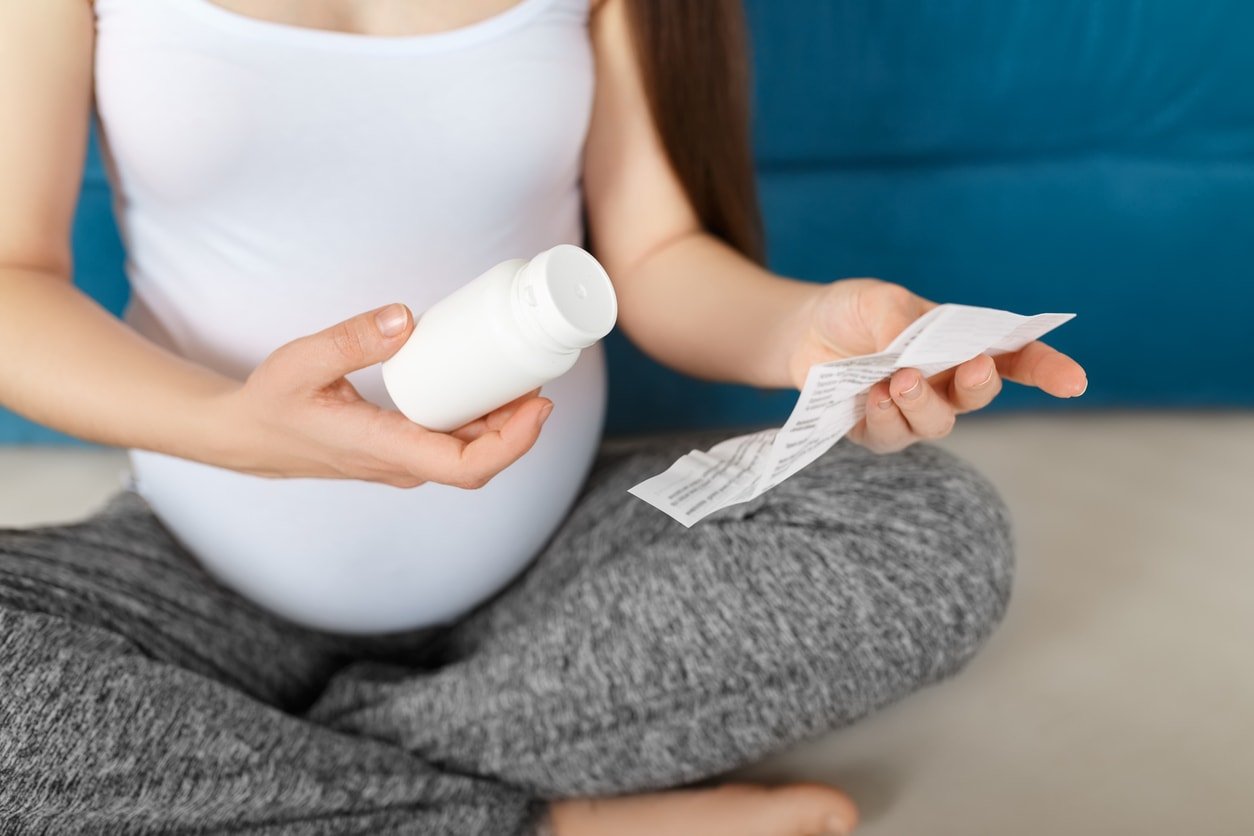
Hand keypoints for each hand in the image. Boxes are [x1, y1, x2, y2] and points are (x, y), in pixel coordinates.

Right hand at [206, 303, 553, 487]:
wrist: (248, 436)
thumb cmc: (272, 403)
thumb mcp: (300, 362)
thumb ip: (351, 340)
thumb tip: (405, 319)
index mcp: (385, 450)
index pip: (465, 467)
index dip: (512, 443)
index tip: (538, 406)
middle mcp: (402, 465)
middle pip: (480, 460)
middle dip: (520, 425)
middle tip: (540, 375)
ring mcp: (404, 462)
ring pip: (469, 453)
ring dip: (504, 422)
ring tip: (523, 375)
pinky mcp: (403, 450)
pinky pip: (454, 443)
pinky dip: (481, 419)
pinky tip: (491, 386)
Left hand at [786, 279, 1087, 453]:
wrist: (803, 329)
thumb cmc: (856, 310)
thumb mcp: (878, 300)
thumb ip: (901, 323)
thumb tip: (912, 352)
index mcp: (963, 343)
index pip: (1017, 359)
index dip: (1049, 371)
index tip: (1074, 382)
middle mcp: (946, 383)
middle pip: (979, 396)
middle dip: (980, 385)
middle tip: (972, 367)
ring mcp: (914, 411)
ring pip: (937, 423)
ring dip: (923, 403)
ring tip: (901, 381)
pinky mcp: (877, 430)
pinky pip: (892, 437)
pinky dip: (886, 419)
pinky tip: (873, 397)